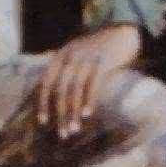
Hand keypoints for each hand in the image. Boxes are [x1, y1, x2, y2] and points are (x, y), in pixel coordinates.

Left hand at [36, 23, 142, 140]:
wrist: (121, 32)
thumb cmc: (97, 48)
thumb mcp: (76, 53)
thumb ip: (64, 69)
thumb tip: (51, 92)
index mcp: (60, 56)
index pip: (46, 82)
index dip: (43, 103)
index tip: (43, 122)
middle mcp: (70, 56)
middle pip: (60, 90)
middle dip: (60, 114)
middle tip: (63, 134)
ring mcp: (86, 58)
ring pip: (75, 90)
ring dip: (74, 112)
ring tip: (74, 130)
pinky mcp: (102, 61)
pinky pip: (93, 84)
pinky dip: (89, 100)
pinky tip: (88, 115)